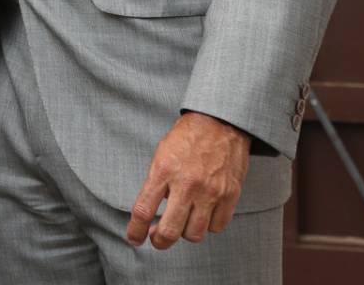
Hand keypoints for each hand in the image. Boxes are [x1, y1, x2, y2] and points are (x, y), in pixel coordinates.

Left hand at [126, 111, 251, 248]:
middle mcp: (186, 184)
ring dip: (185, 233)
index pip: (143, 210)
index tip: (134, 239)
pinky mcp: (230, 195)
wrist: (220, 122)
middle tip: (157, 239)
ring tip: (182, 223)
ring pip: (194, 234)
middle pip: (170, 231)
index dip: (135, 230)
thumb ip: (156, 183)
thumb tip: (150, 214)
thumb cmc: (187, 138)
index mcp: (163, 171)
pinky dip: (208, 226)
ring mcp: (210, 192)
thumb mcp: (162, 154)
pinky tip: (203, 215)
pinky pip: (216, 227)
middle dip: (159, 241)